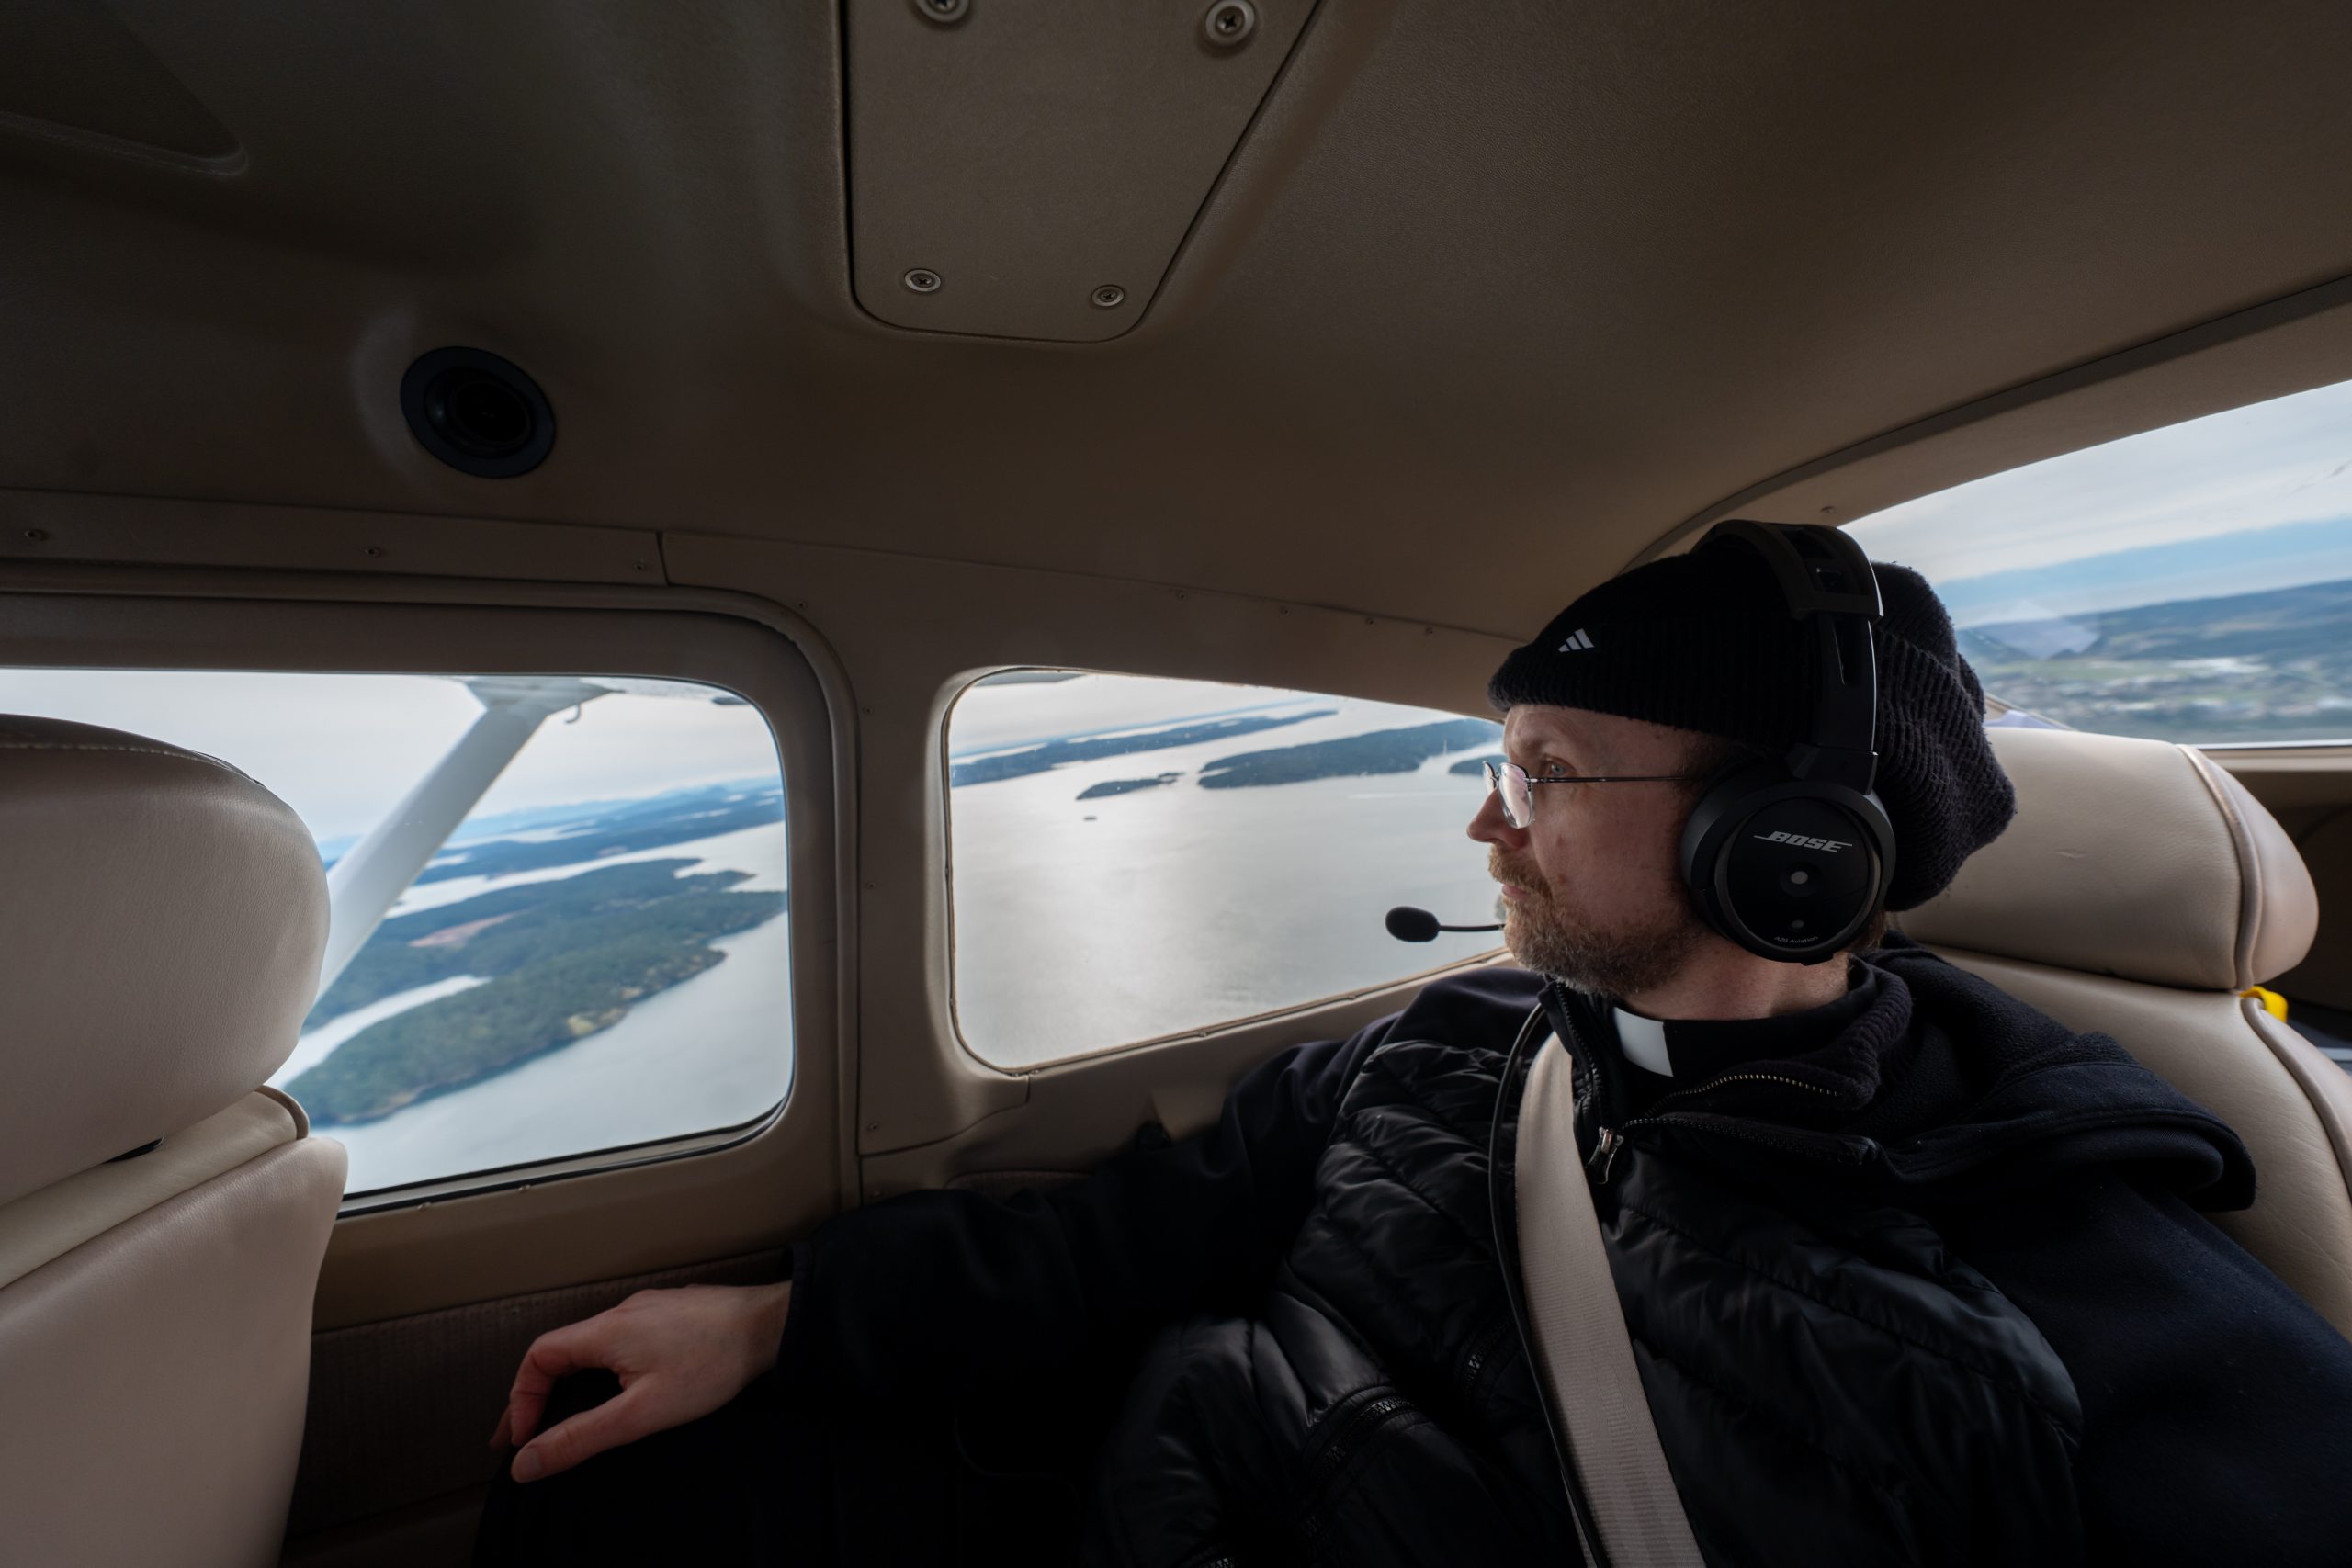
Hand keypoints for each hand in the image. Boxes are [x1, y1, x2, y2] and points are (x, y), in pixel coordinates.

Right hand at [489, 1281, 792, 1482]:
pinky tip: (620, 1388)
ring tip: (566, 1415)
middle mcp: (621, 1312)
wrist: (772, 1324)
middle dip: (539, 1394)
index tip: (524, 1438)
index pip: (538, 1357)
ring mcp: (649, 1309)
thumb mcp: (640, 1413)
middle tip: (528, 1433)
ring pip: (593, 1345)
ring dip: (572, 1380)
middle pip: (562, 1350)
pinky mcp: (673, 1314)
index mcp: (605, 1330)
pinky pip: (623, 1340)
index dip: (522, 1398)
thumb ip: (581, 1437)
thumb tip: (526, 1463)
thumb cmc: (711, 1365)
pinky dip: (604, 1367)